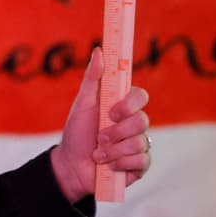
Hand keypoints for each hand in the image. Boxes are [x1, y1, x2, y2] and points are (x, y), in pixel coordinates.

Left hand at [49, 47, 151, 202]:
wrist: (72, 166)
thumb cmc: (77, 132)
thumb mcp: (82, 103)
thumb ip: (93, 78)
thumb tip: (99, 50)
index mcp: (122, 106)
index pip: (140, 96)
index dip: (129, 104)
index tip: (112, 112)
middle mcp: (134, 124)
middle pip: (143, 121)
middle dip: (117, 132)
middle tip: (99, 137)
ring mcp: (139, 144)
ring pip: (140, 142)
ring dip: (114, 150)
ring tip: (98, 153)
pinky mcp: (140, 164)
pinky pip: (142, 161)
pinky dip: (120, 164)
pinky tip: (108, 165)